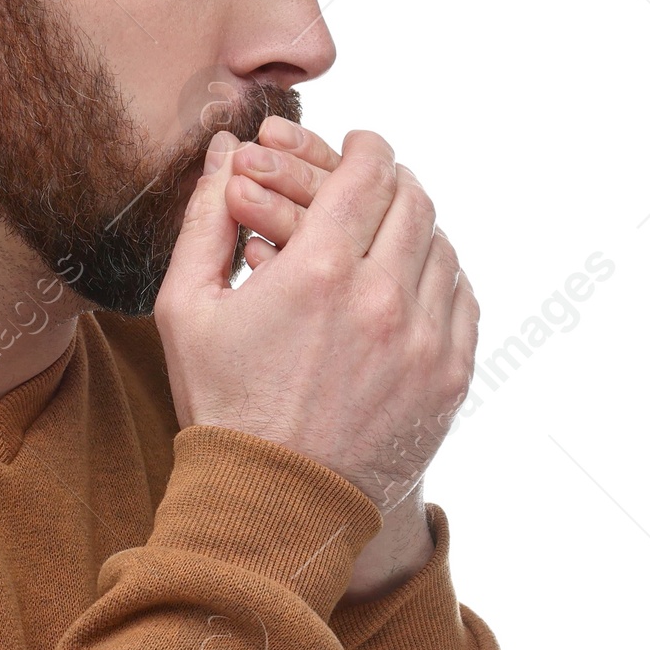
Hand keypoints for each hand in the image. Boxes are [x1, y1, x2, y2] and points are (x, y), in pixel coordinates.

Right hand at [153, 121, 478, 518]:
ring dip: (417, 230)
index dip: (365, 147)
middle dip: (392, 182)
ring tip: (388, 237)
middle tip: (372, 186)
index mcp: (317, 271)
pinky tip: (409, 284)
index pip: (368, 171)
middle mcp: (381, 298)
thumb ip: (206, 219)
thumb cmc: (221, 404)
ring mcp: (423, 340)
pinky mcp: (448, 376)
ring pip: (443, 247)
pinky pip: (461, 299)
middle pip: (414, 200)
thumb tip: (224, 151)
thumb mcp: (187, 310)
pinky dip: (440, 278)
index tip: (358, 146)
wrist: (273, 502)